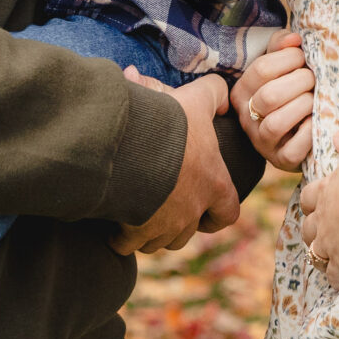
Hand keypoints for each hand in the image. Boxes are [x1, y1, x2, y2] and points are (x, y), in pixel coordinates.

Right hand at [113, 73, 240, 254]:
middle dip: (174, 225)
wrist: (133, 143)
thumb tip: (221, 101)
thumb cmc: (171, 123)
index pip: (228, 213)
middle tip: (160, 210)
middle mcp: (193, 210)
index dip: (216, 215)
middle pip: (186, 233)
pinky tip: (111, 225)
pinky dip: (120, 239)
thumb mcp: (196, 98)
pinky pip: (128, 245)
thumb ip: (214, 93)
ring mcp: (165, 224)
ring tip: (135, 217)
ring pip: (158, 242)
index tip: (205, 214)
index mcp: (214, 183)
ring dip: (149, 234)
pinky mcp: (136, 230)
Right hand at [234, 36, 312, 170]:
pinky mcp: (281, 159)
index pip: (262, 69)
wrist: (296, 130)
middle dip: (300, 82)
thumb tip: (294, 39)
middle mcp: (246, 117)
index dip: (289, 59)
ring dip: (304, 105)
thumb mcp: (279, 65)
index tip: (303, 58)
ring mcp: (262, 141)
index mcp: (241, 90)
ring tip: (315, 98)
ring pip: (277, 123)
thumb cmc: (288, 89)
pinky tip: (317, 120)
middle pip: (270, 96)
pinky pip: (294, 149)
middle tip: (313, 79)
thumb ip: (281, 46)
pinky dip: (309, 133)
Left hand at [300, 129, 338, 285]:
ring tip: (325, 257)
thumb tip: (336, 134)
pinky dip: (336, 278)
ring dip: (318, 254)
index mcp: (327, 189)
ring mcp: (330, 241)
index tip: (314, 203)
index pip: (309, 196)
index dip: (311, 200)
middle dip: (312, 229)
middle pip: (308, 225)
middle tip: (319, 232)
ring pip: (314, 251)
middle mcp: (323, 216)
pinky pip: (334, 275)